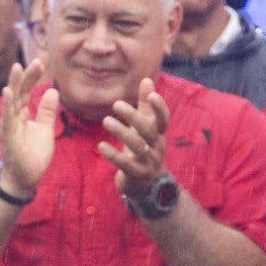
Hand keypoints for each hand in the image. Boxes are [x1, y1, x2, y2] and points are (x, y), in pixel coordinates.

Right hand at [0, 59, 58, 198]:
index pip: (26, 91)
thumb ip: (47, 111)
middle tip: (37, 60)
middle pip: (19, 92)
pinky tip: (8, 92)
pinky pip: (7, 118)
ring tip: (17, 68)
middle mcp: (12, 117)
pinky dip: (7, 105)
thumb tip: (52, 91)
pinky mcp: (8, 137)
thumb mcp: (45, 129)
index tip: (41, 62)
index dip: (32, 77)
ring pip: (11, 101)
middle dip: (26, 76)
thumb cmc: (32, 156)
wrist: (25, 179)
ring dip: (14, 84)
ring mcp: (8, 126)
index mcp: (20, 114)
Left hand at [100, 75, 171, 200]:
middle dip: (133, 117)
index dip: (159, 107)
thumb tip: (146, 79)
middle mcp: (156, 146)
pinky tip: (101, 146)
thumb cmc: (145, 150)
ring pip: (136, 145)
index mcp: (159, 134)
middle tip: (116, 104)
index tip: (151, 94)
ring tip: (106, 121)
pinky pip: (125, 164)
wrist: (148, 185)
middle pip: (147, 130)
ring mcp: (148, 161)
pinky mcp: (136, 173)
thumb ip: (145, 106)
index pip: (164, 118)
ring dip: (121, 132)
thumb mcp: (147, 128)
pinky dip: (113, 155)